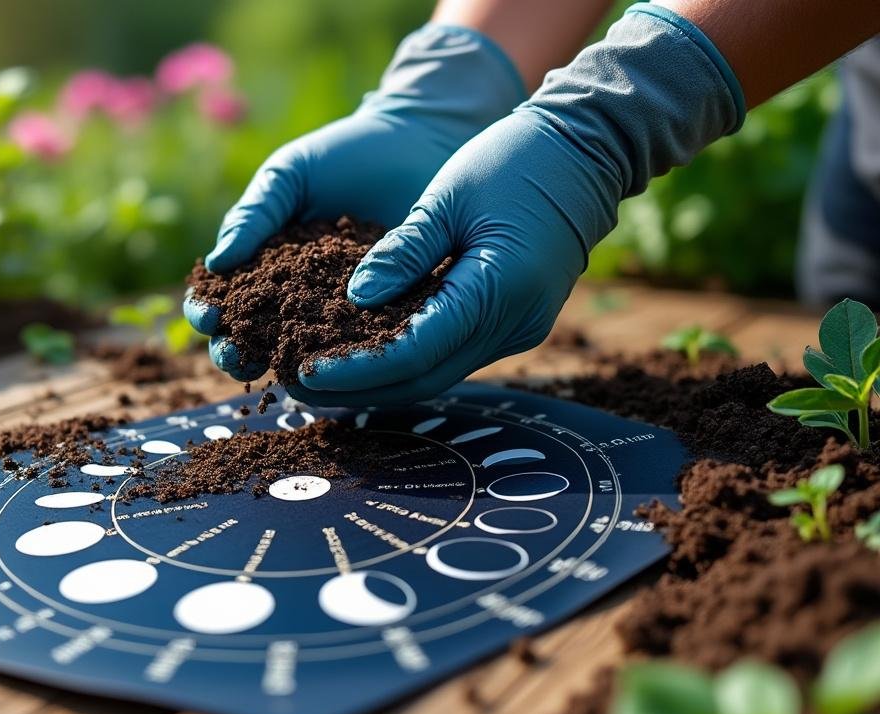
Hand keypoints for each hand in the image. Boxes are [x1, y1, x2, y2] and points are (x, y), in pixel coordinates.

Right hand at [183, 24, 525, 380]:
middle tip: (238, 357)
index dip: (207, 311)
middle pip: (250, 338)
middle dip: (234, 353)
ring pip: (301, 356)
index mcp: (259, 264)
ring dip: (285, 369)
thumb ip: (254, 215)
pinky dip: (347, 362)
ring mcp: (336, 314)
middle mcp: (292, 298)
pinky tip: (342, 365)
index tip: (211, 315)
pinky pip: (359, 348)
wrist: (420, 144)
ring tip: (282, 372)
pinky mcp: (382, 321)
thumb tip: (215, 264)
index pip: (220, 298)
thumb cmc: (346, 155)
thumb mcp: (290, 176)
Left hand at [290, 4, 745, 405]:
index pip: (414, 352)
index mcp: (497, 290)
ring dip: (380, 383)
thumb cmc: (514, 159)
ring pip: (438, 375)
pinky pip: (452, 354)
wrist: (587, 151)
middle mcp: (513, 325)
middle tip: (297, 387)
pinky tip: (364, 356)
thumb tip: (356, 300)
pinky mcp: (514, 324)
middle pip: (423, 379)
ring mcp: (519, 330)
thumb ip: (403, 252)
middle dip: (359, 391)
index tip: (305, 370)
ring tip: (320, 380)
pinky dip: (407, 361)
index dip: (356, 370)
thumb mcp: (446, 197)